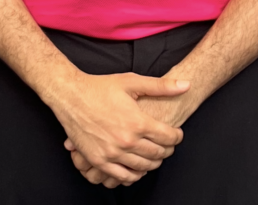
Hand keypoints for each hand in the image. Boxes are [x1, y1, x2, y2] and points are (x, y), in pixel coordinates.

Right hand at [52, 71, 189, 186]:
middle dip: (167, 150)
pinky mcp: (99, 161)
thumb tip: (186, 85)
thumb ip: (161, 86)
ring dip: (153, 162)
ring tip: (155, 155)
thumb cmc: (101, 87)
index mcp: (137, 122)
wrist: (71, 96)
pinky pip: (123, 176)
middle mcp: (127, 141)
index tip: (177, 134)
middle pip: (158, 154)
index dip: (177, 136)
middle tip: (168, 145)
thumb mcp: (131, 82)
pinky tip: (138, 167)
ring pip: (143, 167)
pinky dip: (134, 174)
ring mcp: (112, 154)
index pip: (168, 137)